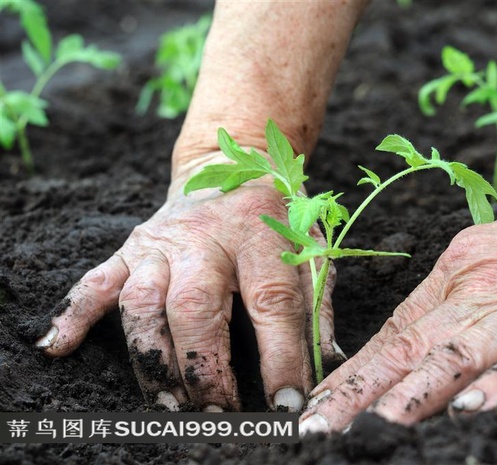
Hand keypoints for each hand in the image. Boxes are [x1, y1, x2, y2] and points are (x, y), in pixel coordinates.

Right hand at [36, 151, 342, 411]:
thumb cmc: (279, 214)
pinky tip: (58, 347)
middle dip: (203, 368)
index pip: (272, 303)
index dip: (280, 358)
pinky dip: (75, 314)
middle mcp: (207, 238)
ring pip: (143, 302)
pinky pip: (97, 280)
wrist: (232, 162)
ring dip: (151, 359)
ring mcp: (162, 242)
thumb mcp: (312, 247)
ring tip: (168, 406)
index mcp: (261, 236)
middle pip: (196, 306)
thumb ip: (318, 303)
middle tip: (216, 414)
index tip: (285, 403)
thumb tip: (327, 363)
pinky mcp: (132, 247)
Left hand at [300, 168, 496, 432]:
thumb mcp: (492, 252)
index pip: (392, 333)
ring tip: (371, 427)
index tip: (317, 402)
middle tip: (315, 428)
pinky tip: (471, 410)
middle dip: (357, 395)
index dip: (351, 374)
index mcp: (456, 273)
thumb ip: (454, 296)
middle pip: (407, 350)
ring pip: (455, 357)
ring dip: (410, 395)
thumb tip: (412, 338)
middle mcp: (477, 292)